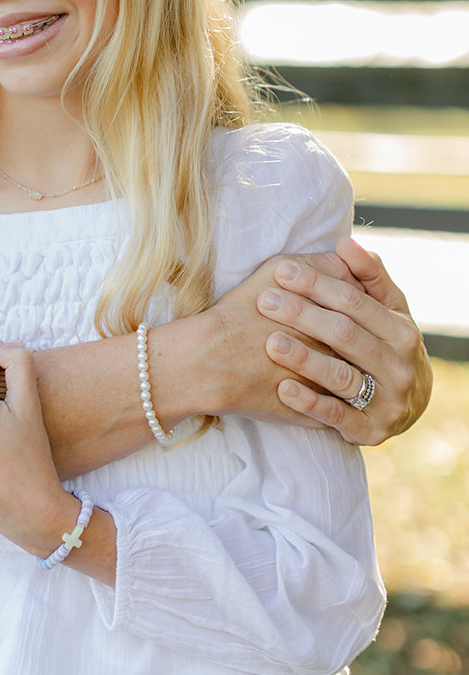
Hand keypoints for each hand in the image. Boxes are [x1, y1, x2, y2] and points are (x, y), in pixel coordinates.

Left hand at [257, 239, 431, 446]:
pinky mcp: (370, 431)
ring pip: (341, 377)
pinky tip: (282, 387)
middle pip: (344, 335)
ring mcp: (387, 402)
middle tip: (265, 300)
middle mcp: (399, 368)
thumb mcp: (388, 308)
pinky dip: (309, 402)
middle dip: (302, 314)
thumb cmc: (387, 342)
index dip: (317, 284)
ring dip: (304, 358)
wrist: (411, 402)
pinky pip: (336, 416)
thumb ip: (368, 275)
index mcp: (402, 331)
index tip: (281, 271)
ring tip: (270, 341)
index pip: (354, 302)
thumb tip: (345, 242)